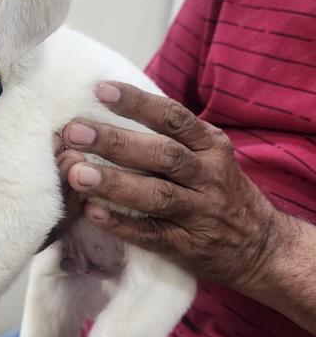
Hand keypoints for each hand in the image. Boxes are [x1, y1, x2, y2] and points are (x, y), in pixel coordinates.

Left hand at [61, 81, 286, 291]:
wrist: (262, 247)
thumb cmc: (220, 193)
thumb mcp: (209, 157)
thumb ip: (171, 138)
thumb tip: (109, 112)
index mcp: (211, 146)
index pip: (173, 118)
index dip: (137, 102)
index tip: (101, 90)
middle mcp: (208, 176)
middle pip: (162, 154)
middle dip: (116, 142)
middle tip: (75, 132)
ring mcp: (200, 213)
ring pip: (156, 195)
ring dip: (114, 183)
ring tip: (77, 174)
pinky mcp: (188, 247)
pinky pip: (152, 235)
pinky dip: (122, 224)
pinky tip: (94, 213)